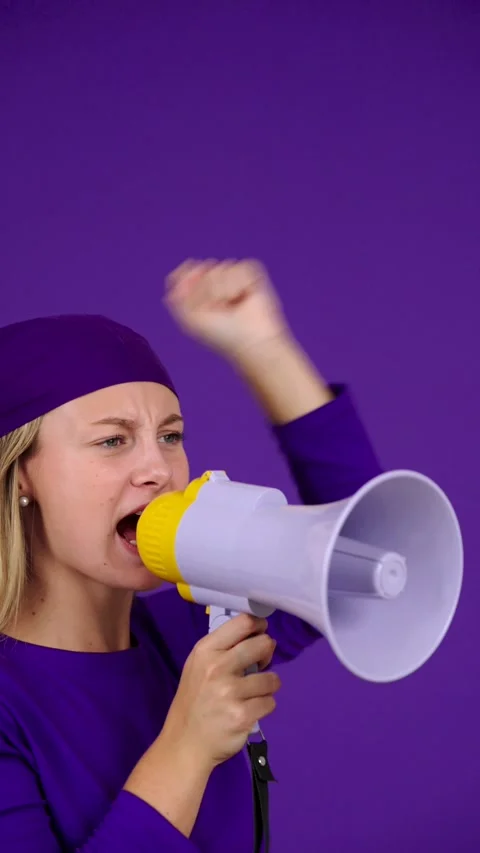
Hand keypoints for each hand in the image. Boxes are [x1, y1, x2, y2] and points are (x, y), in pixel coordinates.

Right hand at [161, 613, 280, 769]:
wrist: (184, 744)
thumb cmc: (195, 701)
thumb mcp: (199, 666)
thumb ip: (225, 648)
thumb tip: (260, 636)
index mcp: (206, 650)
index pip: (243, 622)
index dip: (259, 626)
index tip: (261, 633)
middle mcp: (217, 667)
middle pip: (262, 644)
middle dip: (268, 653)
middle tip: (261, 664)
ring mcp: (230, 692)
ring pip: (271, 678)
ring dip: (268, 685)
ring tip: (253, 693)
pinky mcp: (242, 715)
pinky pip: (270, 702)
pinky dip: (264, 706)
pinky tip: (250, 710)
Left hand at [164, 258, 291, 362]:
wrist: (249, 340)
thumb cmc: (222, 334)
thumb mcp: (191, 319)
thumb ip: (178, 297)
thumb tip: (177, 275)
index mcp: (201, 288)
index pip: (186, 270)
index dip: (189, 281)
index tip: (199, 303)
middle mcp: (217, 279)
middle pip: (202, 268)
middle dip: (207, 291)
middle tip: (218, 309)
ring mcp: (235, 276)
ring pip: (221, 267)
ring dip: (224, 290)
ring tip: (232, 305)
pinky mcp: (252, 274)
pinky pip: (239, 268)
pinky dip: (238, 286)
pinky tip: (244, 298)